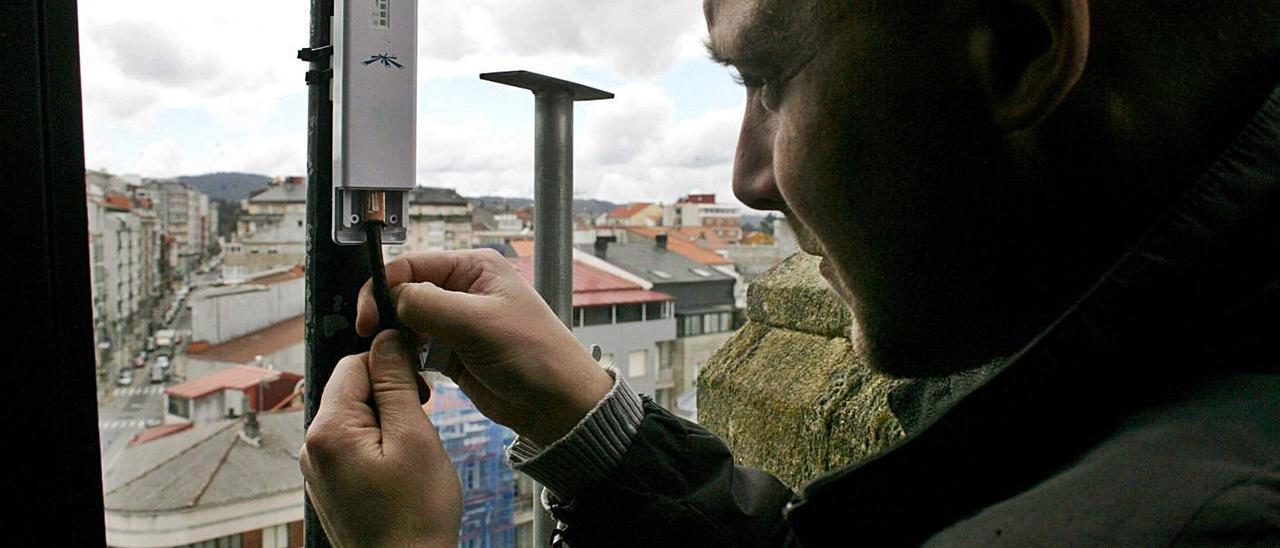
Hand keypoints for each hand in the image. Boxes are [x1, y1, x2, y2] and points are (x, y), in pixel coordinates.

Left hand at [300, 331, 461, 547]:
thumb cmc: (415, 516)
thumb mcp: (415, 438)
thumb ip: (396, 383)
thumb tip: (386, 340)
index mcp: (328, 430)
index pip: (354, 364)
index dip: (391, 365)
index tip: (420, 387)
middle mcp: (312, 447)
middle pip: (352, 391)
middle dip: (391, 397)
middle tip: (422, 424)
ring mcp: (318, 469)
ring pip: (355, 418)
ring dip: (387, 423)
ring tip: (413, 453)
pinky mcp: (330, 485)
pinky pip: (353, 446)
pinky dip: (379, 446)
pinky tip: (400, 470)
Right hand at [357, 248, 613, 445]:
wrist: (557, 404)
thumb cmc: (534, 356)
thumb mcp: (478, 323)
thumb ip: (429, 304)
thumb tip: (392, 297)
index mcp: (474, 267)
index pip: (411, 264)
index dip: (384, 287)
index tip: (368, 316)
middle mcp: (463, 289)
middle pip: (405, 292)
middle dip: (386, 314)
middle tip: (372, 339)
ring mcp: (456, 322)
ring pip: (406, 322)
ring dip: (395, 338)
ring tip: (393, 357)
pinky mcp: (452, 352)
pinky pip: (415, 348)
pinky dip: (405, 358)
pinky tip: (406, 370)